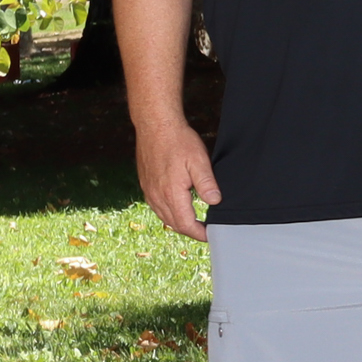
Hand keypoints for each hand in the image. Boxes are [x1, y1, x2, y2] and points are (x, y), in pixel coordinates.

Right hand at [137, 121, 220, 240]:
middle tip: (205, 232)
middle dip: (190, 231)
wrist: (155, 126)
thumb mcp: (199, 161)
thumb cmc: (178, 141)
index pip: (185, 224)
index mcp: (171, 193)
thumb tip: (215, 202)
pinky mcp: (146, 184)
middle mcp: (157, 196)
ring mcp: (149, 191)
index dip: (199, 233)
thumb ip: (207, 184)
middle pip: (174, 224)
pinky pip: (157, 206)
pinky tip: (177, 209)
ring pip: (164, 216)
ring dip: (179, 223)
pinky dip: (169, 213)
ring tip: (194, 224)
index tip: (210, 236)